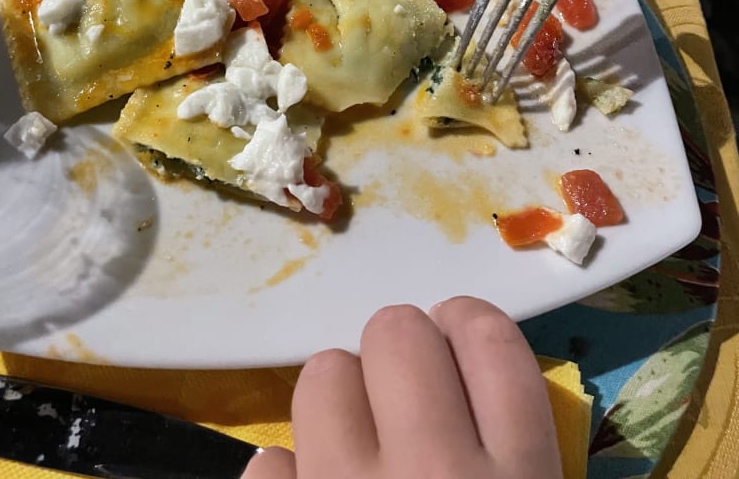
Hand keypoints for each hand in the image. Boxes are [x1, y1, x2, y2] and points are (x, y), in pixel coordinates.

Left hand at [242, 297, 561, 478]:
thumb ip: (514, 443)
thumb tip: (468, 375)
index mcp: (517, 477)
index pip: (488, 339)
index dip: (467, 325)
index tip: (456, 339)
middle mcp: (434, 473)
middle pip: (398, 333)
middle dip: (400, 351)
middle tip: (407, 394)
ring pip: (324, 374)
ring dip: (340, 399)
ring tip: (357, 439)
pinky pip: (271, 461)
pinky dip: (294, 474)